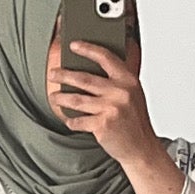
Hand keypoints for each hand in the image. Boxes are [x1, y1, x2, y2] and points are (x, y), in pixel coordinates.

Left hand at [48, 40, 158, 170]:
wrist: (141, 148)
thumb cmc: (134, 122)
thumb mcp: (132, 95)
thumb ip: (116, 82)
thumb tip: (88, 71)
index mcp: (128, 81)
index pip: (105, 58)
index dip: (88, 49)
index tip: (74, 45)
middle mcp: (120, 92)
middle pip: (84, 79)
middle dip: (64, 75)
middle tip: (53, 74)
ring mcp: (111, 109)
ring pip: (77, 100)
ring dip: (61, 98)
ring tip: (54, 97)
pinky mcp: (103, 125)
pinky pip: (79, 120)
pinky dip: (71, 121)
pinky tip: (68, 119)